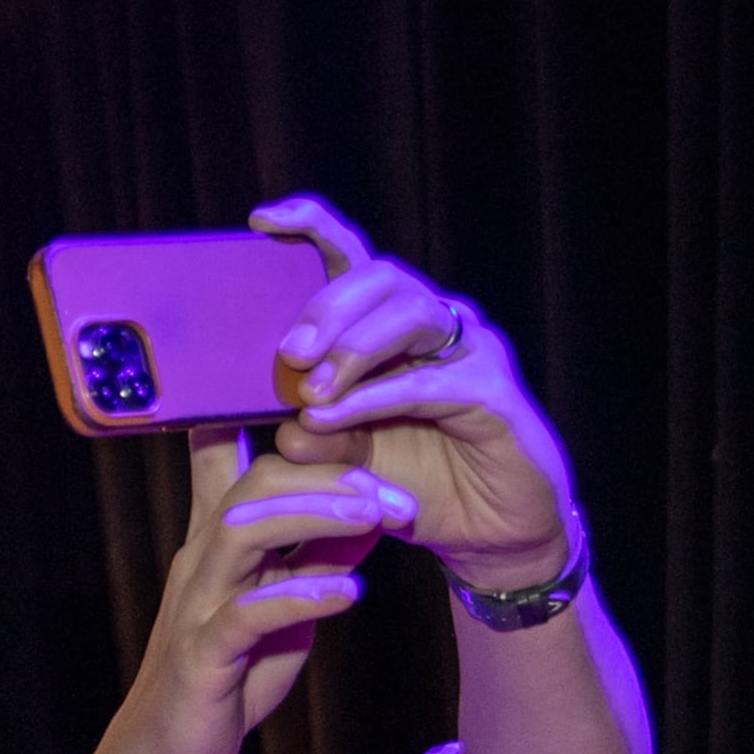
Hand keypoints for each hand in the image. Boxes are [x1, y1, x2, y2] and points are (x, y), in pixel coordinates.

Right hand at [97, 430, 411, 753]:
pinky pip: (248, 614)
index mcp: (214, 542)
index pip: (227, 456)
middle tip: (393, 490)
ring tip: (380, 516)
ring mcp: (196, 605)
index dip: (272, 417)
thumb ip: (319, 553)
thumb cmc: (226, 675)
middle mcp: (199, 560)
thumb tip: (374, 502)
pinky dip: (300, 596)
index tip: (338, 397)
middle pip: (253, 482)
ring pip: (245, 530)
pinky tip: (348, 593)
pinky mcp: (202, 655)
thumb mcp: (283, 604)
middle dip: (328, 473)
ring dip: (316, 515)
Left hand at [253, 195, 575, 588]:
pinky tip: (336, 414)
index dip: (314, 229)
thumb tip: (283, 421)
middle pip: (383, 277)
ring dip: (353, 347)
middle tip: (289, 350)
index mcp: (391, 329)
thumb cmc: (412, 484)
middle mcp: (435, 328)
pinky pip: (428, 382)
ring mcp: (471, 354)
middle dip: (329, 304)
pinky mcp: (492, 395)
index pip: (355, 261)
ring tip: (310, 388)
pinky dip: (375, 397)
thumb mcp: (344, 461)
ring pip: (413, 315)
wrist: (488, 534)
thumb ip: (312, 436)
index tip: (261, 219)